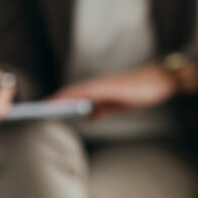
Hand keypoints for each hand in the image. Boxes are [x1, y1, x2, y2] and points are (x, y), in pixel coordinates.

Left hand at [50, 64, 176, 119]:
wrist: (160, 81)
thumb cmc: (142, 92)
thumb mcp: (121, 106)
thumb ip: (104, 110)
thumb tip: (88, 117)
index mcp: (101, 91)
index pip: (75, 96)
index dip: (59, 102)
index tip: (45, 108)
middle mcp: (100, 85)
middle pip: (72, 92)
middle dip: (55, 100)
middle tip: (37, 109)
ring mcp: (105, 85)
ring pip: (78, 90)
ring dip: (62, 98)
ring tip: (46, 106)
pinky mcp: (112, 86)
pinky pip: (90, 91)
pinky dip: (77, 95)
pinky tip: (68, 101)